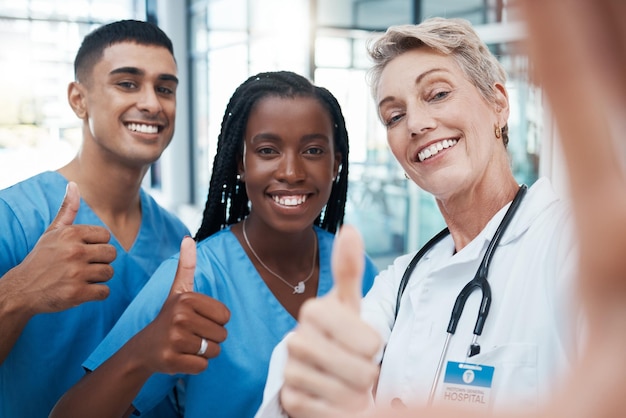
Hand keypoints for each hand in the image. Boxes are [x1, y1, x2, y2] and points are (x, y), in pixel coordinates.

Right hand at [4, 181, 115, 313]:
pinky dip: (97, 294)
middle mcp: (74, 251)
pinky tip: (83, 290)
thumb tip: (74, 184)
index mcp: (70, 234)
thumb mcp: (52, 232)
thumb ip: (67, 210)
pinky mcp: (77, 294)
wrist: (22, 290)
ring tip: (81, 278)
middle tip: (83, 266)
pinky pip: (105, 292)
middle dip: (101, 261)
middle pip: (111, 254)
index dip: (97, 245)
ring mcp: (76, 273)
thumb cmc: (42, 258)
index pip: (106, 236)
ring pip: (109, 272)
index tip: (83, 251)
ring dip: (98, 278)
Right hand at [134, 236, 230, 374]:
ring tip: (187, 345)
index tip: (197, 318)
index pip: (226, 316)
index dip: (216, 320)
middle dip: (211, 338)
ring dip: (204, 352)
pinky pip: (203, 366)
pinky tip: (182, 357)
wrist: (144, 348)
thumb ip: (187, 265)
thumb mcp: (178, 290)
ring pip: (214, 351)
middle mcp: (180, 317)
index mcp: (186, 299)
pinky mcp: (171, 360)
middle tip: (191, 334)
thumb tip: (188, 238)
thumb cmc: (169, 317)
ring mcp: (174, 340)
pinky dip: (196, 365)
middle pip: (222, 335)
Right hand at [280, 225, 381, 416]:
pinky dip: (341, 409)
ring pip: (348, 394)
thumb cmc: (339, 335)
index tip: (362, 342)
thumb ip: (348, 269)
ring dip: (355, 393)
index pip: (370, 343)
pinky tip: (333, 397)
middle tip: (355, 365)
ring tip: (346, 381)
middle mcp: (296, 338)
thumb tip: (350, 228)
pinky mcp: (289, 399)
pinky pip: (331, 411)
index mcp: (314, 310)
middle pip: (362, 372)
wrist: (319, 371)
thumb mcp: (348, 303)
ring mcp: (291, 370)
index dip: (374, 346)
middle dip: (366, 373)